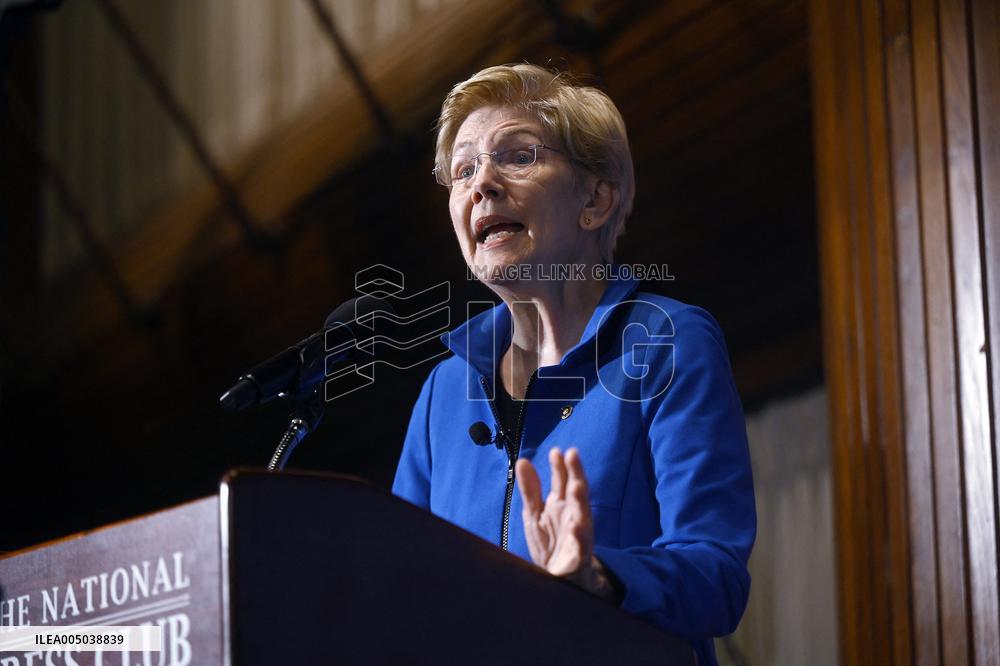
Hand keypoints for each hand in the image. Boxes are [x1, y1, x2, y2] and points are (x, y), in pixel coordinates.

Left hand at [516, 447, 615, 599]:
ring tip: (578, 485)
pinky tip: (577, 527)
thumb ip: (531, 489)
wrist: (561, 581)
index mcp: (561, 505)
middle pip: (575, 491)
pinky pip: (581, 546)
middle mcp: (572, 516)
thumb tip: (523, 461)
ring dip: (581, 500)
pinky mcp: (579, 556)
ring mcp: (578, 535)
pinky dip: (580, 537)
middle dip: (575, 474)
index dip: (559, 466)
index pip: (562, 480)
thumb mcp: (535, 514)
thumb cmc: (550, 544)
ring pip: (582, 515)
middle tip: (572, 454)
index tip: (556, 451)